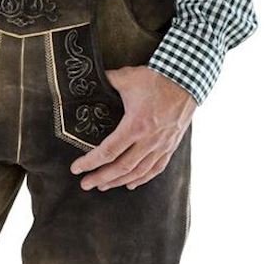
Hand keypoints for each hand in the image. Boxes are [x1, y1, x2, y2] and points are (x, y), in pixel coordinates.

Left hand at [70, 66, 196, 190]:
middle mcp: (149, 139)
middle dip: (101, 178)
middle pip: (121, 167)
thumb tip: (90, 80)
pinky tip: (131, 184)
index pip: (108, 151)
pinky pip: (156, 168)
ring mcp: (161, 145)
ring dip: (119, 181)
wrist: (187, 79)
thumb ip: (106, 81)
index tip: (76, 168)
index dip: (90, 162)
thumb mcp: (127, 77)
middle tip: (85, 184)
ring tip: (103, 186)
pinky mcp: (170, 145)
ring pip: (138, 172)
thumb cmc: (157, 79)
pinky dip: (142, 178)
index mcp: (135, 125)